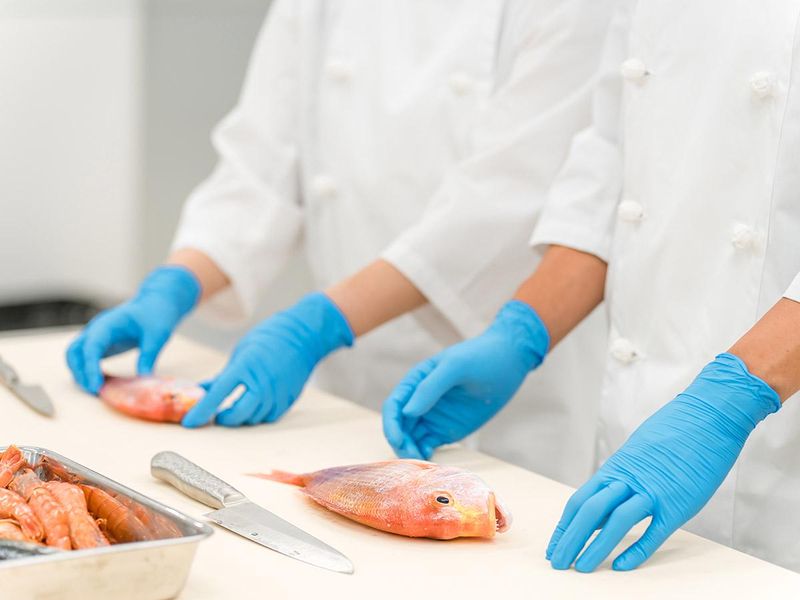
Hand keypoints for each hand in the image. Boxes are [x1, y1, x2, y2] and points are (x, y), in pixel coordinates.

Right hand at [66, 266, 200, 393]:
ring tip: (98, 391)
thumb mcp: (157, 335)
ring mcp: (96, 336)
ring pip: (75, 356)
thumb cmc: (156, 315)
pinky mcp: (101, 344)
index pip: (91, 347)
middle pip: (74, 352)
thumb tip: (144, 379)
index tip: (96, 387)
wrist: (156, 303)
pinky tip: (102, 384)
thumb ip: (149, 355)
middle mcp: (96, 329)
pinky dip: (88, 371)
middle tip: (96, 392)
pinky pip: (86, 359)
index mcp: (108, 324)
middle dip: (80, 373)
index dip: (90, 368)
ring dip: (81, 374)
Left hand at [181, 292, 352, 427]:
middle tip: (216, 415)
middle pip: (237, 415)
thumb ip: (224, 375)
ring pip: (254, 418)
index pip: (217, 395)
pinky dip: (258, 415)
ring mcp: (277, 393)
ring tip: (235, 408)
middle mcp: (262, 384)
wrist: (305, 335)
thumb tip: (204, 390)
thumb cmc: (270, 337)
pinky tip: (253, 406)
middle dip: (223, 419)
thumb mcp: (241, 352)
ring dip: (241, 417)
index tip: (189, 423)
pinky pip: (269, 416)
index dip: (201, 411)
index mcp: (246, 367)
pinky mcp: (288, 399)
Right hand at [382, 300, 548, 458]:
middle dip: (401, 442)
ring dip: (411, 451)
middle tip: (411, 457)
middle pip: (400, 426)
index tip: (398, 440)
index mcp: (416, 381)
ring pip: (412, 438)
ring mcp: (433, 417)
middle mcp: (420, 400)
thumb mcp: (456, 366)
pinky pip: (428, 445)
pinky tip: (430, 462)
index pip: (395, 405)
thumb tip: (407, 413)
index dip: (392, 424)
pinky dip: (424, 454)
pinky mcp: (446, 430)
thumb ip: (430, 388)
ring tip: (421, 462)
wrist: (509, 362)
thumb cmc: (481, 357)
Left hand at [546, 353, 780, 572]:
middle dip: (570, 540)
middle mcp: (629, 479)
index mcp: (616, 468)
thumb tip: (605, 500)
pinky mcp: (678, 503)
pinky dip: (636, 550)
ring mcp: (653, 491)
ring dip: (595, 547)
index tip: (554, 546)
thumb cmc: (674, 432)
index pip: (580, 501)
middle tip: (558, 563)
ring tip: (581, 568)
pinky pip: (653, 531)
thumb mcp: (638, 452)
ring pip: (616, 523)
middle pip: (590, 513)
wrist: (708, 416)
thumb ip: (621, 477)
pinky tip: (620, 566)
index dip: (565, 526)